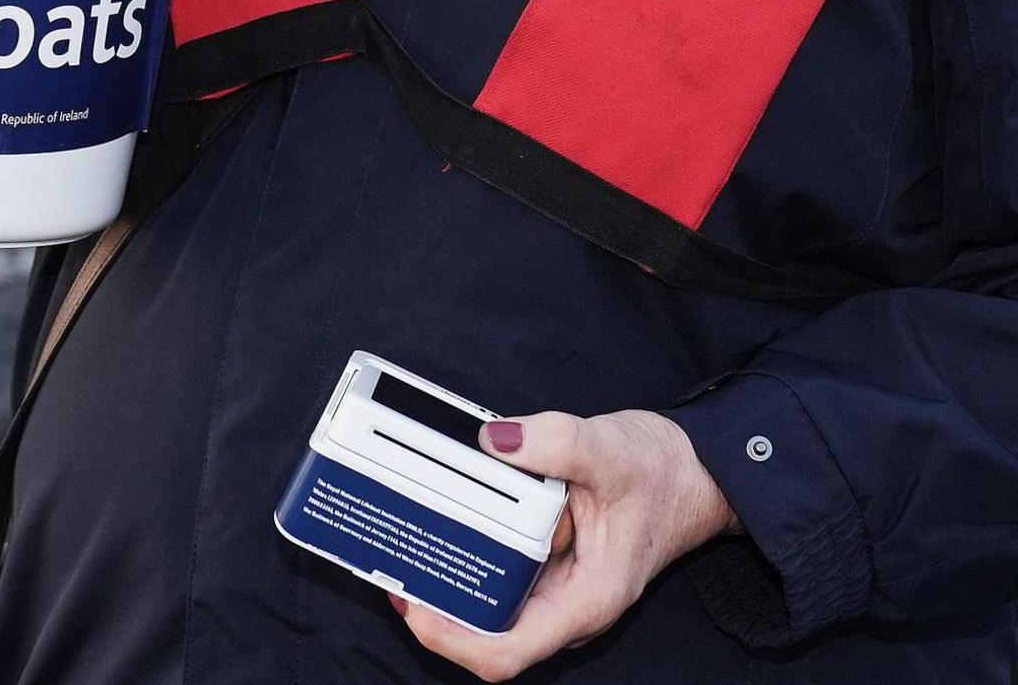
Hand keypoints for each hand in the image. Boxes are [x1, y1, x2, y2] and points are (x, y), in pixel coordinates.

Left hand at [392, 410, 737, 681]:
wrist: (698, 472)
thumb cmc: (666, 473)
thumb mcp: (612, 448)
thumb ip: (556, 442)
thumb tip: (494, 440)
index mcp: (585, 600)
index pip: (506, 650)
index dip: (450, 638)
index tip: (412, 604)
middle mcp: (566, 604)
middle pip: (485, 633)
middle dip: (434, 607)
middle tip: (390, 565)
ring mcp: (556, 586)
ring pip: (488, 605)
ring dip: (445, 582)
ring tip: (402, 546)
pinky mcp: (548, 563)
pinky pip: (498, 572)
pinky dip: (466, 553)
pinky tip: (439, 522)